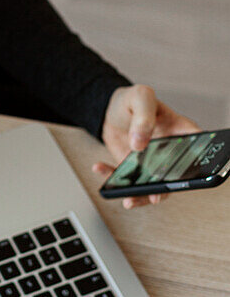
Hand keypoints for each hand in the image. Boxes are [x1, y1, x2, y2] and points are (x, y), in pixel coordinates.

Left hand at [93, 84, 198, 209]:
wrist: (108, 109)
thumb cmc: (131, 100)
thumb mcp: (140, 97)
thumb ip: (144, 117)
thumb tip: (139, 143)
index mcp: (179, 130)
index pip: (197, 148)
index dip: (197, 164)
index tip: (185, 176)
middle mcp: (169, 150)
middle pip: (175, 175)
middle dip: (166, 190)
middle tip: (155, 197)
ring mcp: (151, 162)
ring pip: (151, 185)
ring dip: (140, 195)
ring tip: (128, 199)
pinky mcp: (133, 168)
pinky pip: (125, 178)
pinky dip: (111, 178)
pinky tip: (99, 168)